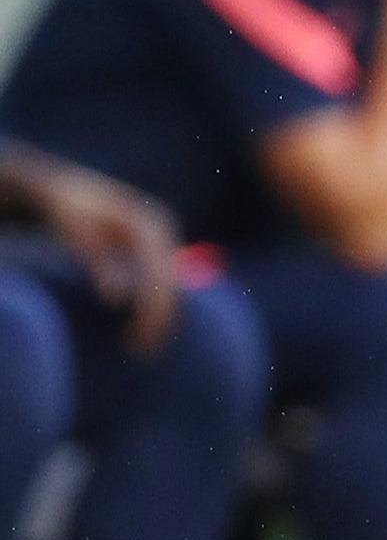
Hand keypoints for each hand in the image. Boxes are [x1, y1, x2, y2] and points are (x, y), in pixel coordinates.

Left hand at [14, 161, 179, 353]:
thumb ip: (97, 260)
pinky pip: (159, 280)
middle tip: (142, 352)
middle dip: (161, 318)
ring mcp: (160, 238)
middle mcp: (163, 230)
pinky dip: (152, 303)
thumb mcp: (77, 230)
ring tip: (139, 344)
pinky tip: (140, 323)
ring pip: (170, 284)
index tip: (142, 337)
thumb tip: (115, 298)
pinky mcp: (150, 248)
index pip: (162, 274)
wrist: (62, 187)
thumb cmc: (67, 208)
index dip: (155, 308)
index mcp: (151, 224)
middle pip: (173, 281)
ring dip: (159, 315)